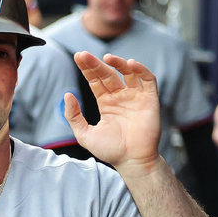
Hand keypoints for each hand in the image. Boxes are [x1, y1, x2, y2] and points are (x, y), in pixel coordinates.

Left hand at [65, 52, 161, 177]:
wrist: (132, 161)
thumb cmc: (110, 150)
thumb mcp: (84, 134)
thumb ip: (73, 116)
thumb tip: (67, 94)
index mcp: (106, 103)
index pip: (96, 80)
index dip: (87, 69)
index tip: (78, 57)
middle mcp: (121, 97)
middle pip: (108, 74)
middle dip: (96, 64)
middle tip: (84, 55)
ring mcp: (136, 97)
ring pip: (128, 73)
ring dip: (118, 63)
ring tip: (107, 58)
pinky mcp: (150, 100)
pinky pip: (148, 80)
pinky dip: (141, 70)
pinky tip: (130, 64)